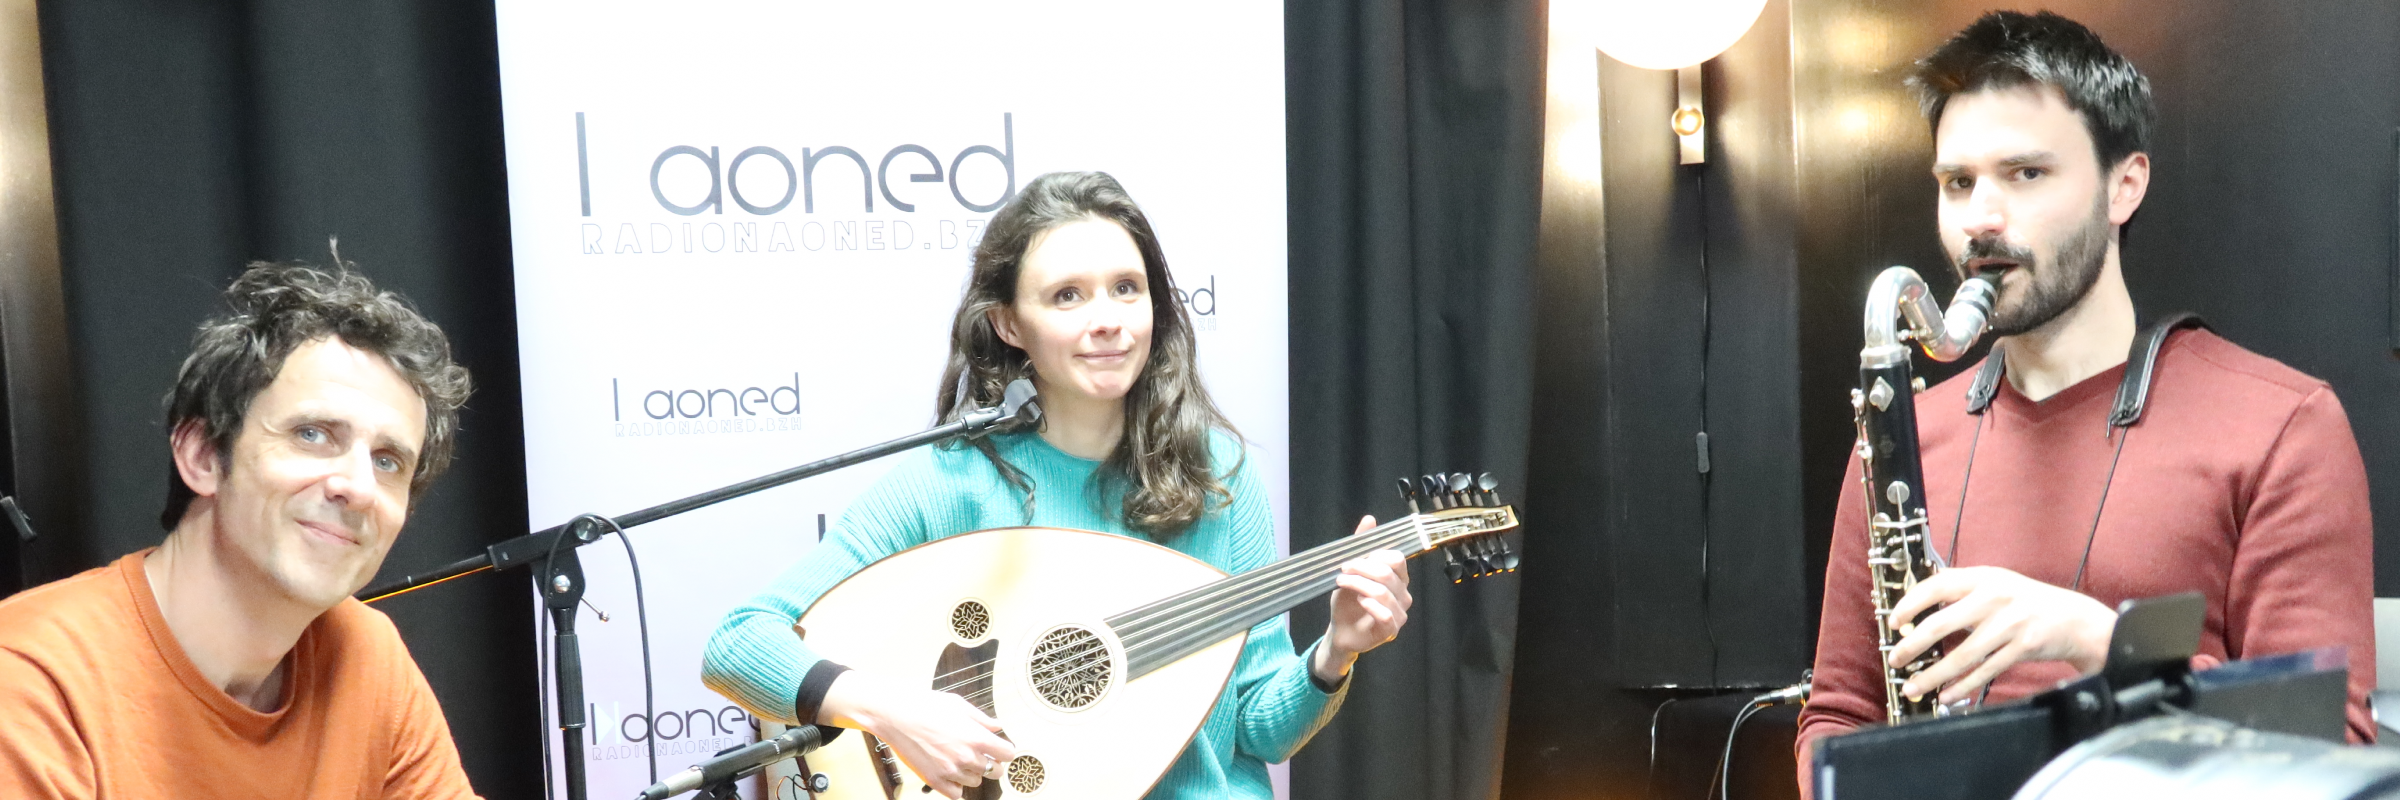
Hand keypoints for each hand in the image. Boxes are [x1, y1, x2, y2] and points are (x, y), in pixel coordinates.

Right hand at [816, 671, 1016, 798]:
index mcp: (976, 737)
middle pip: (995, 771)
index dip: (1004, 750)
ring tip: (959, 759)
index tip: (998, 749)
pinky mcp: (934, 780)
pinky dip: (956, 786)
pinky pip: (956, 794)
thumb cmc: (924, 705)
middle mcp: (966, 757)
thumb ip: (981, 719)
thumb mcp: (959, 705)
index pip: (1008, 754)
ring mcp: (950, 770)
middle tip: (980, 754)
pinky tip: (951, 773)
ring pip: (976, 781)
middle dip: (991, 762)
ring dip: (972, 772)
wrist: (895, 714)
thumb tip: (996, 728)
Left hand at [1313, 515, 1411, 683]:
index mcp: (1398, 578)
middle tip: (1343, 570)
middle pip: (1388, 574)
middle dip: (1362, 569)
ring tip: (1342, 584)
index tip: (1352, 560)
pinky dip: (1370, 605)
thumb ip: (1362, 547)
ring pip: (1384, 592)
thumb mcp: (1352, 571)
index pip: (1397, 559)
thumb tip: (1370, 519)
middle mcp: (1403, 594)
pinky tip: (1359, 601)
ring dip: (1359, 585)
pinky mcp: (1391, 630)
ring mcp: (1400, 613)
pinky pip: (1386, 614)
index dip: (1374, 556)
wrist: (1341, 630)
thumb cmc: (1349, 601)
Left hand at [1885, 566, 2116, 704]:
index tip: (1893, 621)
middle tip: (1895, 659)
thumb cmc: (2025, 602)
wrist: (2075, 619)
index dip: (1910, 603)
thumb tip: (1915, 610)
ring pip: (1961, 656)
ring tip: (1913, 687)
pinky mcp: (2022, 648)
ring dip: (1933, 675)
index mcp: (1984, 577)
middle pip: (1941, 624)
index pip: (1937, 585)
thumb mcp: (1996, 584)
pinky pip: (1984, 672)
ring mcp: (2009, 624)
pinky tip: (1945, 696)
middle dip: (1912, 645)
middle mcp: (1995, 598)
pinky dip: (1962, 687)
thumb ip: (1961, 591)